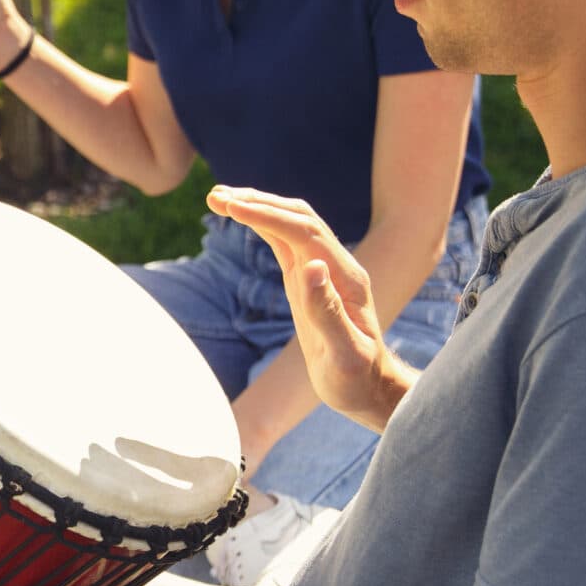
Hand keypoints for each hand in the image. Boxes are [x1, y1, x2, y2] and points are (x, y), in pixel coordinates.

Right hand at [207, 187, 404, 429]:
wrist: (368, 388)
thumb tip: (312, 267)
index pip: (305, 233)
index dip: (269, 217)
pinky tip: (241, 216)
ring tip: (218, 199)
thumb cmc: (357, 377)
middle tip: (217, 197)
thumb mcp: (345, 353)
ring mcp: (322, 270)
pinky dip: (262, 225)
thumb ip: (328, 311)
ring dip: (258, 206)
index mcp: (346, 279)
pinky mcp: (308, 280)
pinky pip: (285, 242)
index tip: (234, 208)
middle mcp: (336, 266)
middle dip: (259, 202)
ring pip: (291, 224)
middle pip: (298, 218)